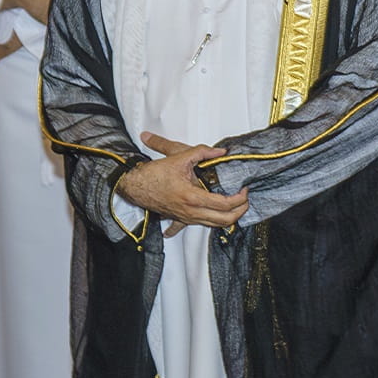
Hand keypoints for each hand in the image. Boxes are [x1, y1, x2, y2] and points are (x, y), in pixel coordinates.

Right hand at [116, 132, 248, 236]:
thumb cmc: (152, 174)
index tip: (245, 190)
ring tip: (237, 206)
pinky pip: (198, 226)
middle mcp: (190, 212)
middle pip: (225, 220)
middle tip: (245, 200)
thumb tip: (221, 152)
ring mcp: (185, 218)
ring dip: (229, 218)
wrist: (132, 185)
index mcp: (192, 197)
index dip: (240, 198)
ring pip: (214, 225)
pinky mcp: (180, 219)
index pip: (225, 204)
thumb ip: (202, 152)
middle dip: (240, 211)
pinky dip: (211, 223)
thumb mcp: (178, 157)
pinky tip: (217, 219)